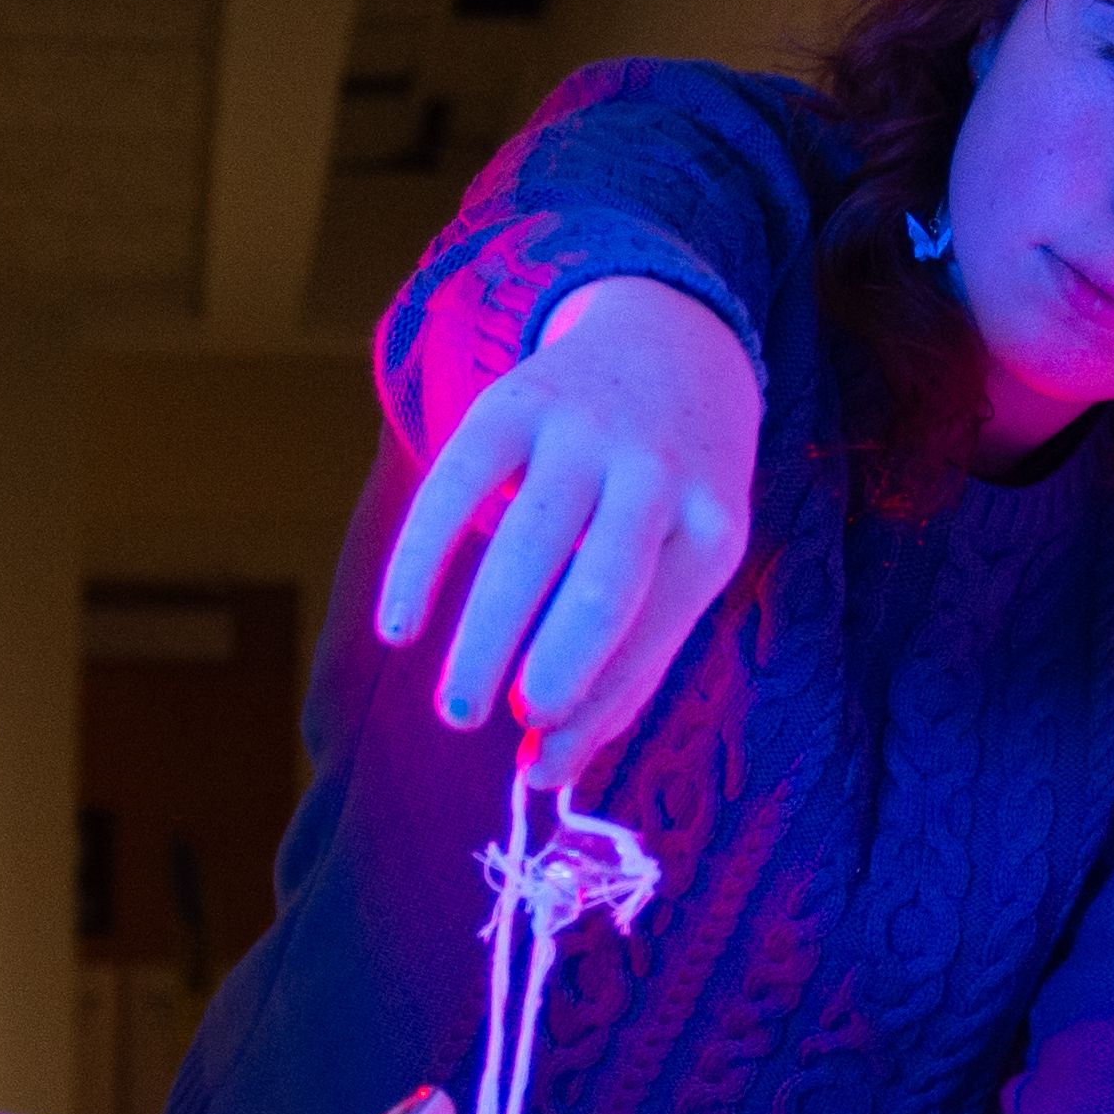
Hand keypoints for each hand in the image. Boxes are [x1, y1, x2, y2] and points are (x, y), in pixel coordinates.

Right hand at [376, 274, 760, 789]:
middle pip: (603, 586)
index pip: (655, 627)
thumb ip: (624, 671)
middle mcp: (657, 474)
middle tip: (493, 729)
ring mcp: (587, 432)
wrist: (669, 340)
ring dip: (487, 633)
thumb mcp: (680, 566)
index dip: (597, 694)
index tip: (540, 750)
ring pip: (529, 541)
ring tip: (454, 708)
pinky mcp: (517, 402)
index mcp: (713, 528)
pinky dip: (422, 558)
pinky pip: (458, 482)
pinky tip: (400, 625)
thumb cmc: (667, 496)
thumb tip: (545, 773)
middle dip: (549, 668)